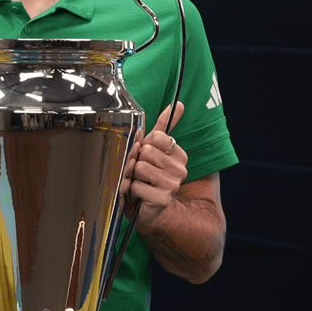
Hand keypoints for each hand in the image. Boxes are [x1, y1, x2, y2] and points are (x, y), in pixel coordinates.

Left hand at [121, 101, 187, 227]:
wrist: (148, 207)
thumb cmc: (149, 175)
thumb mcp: (155, 148)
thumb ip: (165, 126)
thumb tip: (178, 104)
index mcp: (180, 154)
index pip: (157, 137)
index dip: (145, 144)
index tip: (146, 154)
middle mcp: (180, 169)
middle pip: (146, 152)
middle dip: (137, 160)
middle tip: (140, 171)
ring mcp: (173, 185)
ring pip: (140, 167)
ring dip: (133, 175)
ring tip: (139, 180)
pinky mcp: (162, 199)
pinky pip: (136, 185)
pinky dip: (131, 189)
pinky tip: (138, 193)